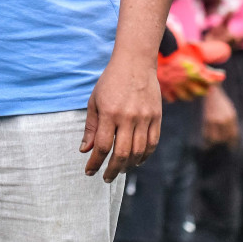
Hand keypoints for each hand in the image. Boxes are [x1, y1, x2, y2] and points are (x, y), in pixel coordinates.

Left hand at [82, 53, 161, 181]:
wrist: (135, 63)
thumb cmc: (110, 82)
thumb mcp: (94, 101)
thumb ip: (91, 127)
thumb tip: (85, 150)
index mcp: (109, 113)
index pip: (102, 146)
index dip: (95, 162)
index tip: (89, 171)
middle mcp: (128, 117)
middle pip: (122, 153)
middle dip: (112, 169)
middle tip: (106, 178)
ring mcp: (145, 118)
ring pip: (139, 152)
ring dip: (128, 165)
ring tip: (120, 169)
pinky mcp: (156, 117)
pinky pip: (152, 143)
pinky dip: (145, 156)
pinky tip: (136, 161)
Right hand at [201, 84, 238, 147]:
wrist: (212, 92)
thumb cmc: (222, 102)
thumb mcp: (230, 111)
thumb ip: (231, 123)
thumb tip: (231, 136)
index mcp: (231, 117)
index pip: (233, 135)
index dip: (232, 143)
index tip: (231, 147)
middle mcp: (223, 120)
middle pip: (225, 137)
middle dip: (224, 142)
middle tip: (222, 143)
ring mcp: (214, 120)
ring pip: (215, 138)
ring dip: (215, 141)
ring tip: (214, 142)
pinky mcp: (206, 119)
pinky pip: (207, 133)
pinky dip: (207, 139)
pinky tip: (206, 143)